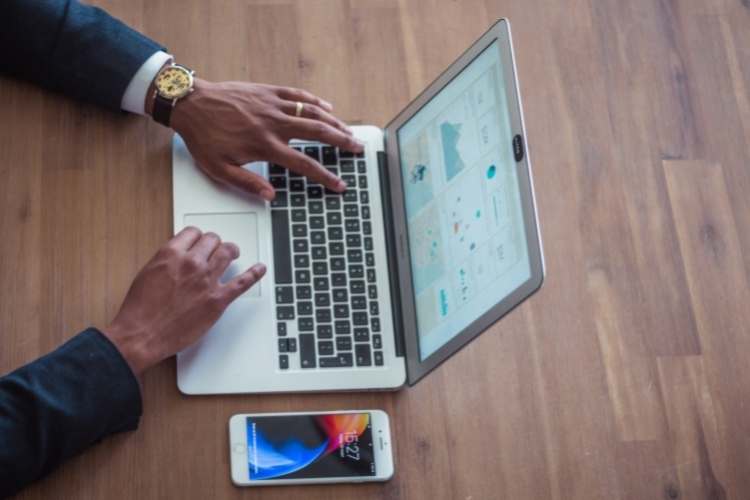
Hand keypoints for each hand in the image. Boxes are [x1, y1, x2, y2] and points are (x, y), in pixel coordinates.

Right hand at [101, 227, 265, 375]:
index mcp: (171, 254)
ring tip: (233, 253)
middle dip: (214, 243)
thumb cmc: (140, 309)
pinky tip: (260, 269)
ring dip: (231, 251)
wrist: (142, 335)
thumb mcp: (147, 273)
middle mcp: (192, 263)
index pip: (193, 232)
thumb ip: (167, 261)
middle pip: (213, 240)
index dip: (197, 237)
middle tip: (215, 248)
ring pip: (228, 252)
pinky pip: (242, 282)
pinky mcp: (218, 300)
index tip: (200, 241)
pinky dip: (254, 274)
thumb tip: (179, 256)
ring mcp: (207, 281)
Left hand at [170, 79, 363, 200]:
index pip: (304, 165)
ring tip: (349, 131)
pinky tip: (327, 107)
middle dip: (342, 142)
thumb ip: (247, 183)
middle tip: (358, 148)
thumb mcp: (219, 169)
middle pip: (318, 133)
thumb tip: (270, 196)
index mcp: (265, 146)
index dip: (325, 177)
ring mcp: (272, 105)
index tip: (339, 184)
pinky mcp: (268, 91)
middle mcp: (274, 125)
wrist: (191, 103)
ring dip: (335, 122)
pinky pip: (298, 95)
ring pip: (312, 112)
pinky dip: (315, 101)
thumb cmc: (203, 137)